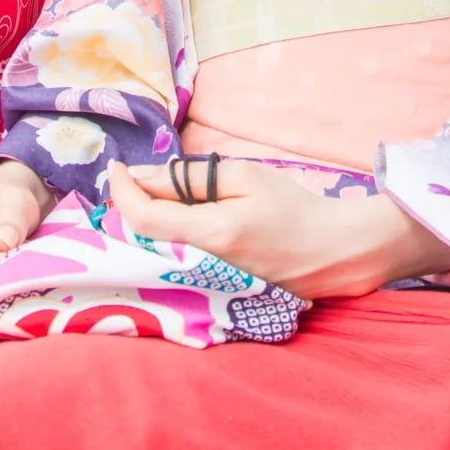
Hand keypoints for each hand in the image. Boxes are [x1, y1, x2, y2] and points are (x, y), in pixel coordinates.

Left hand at [105, 158, 449, 300]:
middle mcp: (205, 262)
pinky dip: (169, 230)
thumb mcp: (245, 178)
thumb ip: (189, 179)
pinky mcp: (218, 283)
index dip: (122, 192)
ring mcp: (210, 277)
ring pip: (161, 245)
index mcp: (213, 232)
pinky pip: (179, 254)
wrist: (333, 251)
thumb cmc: (293, 207)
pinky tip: (177, 211)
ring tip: (153, 187)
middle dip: (130, 202)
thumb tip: (141, 177)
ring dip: (149, 215)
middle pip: (147, 235)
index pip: (145, 218)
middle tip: (128, 173)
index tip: (115, 166)